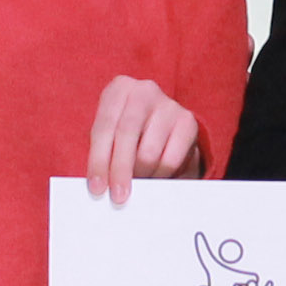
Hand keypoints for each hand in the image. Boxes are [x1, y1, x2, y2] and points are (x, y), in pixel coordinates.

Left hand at [85, 76, 208, 202]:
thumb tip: (100, 187)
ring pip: (149, 153)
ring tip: (137, 181)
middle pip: (126, 136)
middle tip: (118, 196)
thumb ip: (104, 154)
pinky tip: (154, 176)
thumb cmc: (127, 131)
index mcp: (118, 89)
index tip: (97, 188)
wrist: (160, 122)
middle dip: (120, 171)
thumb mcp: (110, 134)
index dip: (98, 161)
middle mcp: (144, 91)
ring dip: (141, 175)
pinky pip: (171, 160)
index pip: (104, 127)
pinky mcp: (188, 122)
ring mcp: (168, 105)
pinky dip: (160, 175)